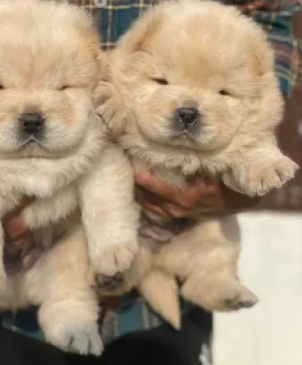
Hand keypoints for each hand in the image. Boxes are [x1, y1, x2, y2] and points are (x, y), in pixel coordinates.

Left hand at [135, 171, 258, 217]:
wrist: (239, 201)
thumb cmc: (225, 181)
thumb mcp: (211, 169)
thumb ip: (192, 161)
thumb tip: (173, 148)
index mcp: (185, 196)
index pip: (154, 186)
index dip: (140, 175)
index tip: (130, 163)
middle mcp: (178, 208)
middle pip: (148, 197)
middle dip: (136, 184)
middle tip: (125, 169)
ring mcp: (177, 213)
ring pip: (150, 205)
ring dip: (139, 193)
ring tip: (129, 181)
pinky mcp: (179, 215)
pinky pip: (156, 211)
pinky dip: (146, 202)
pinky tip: (139, 194)